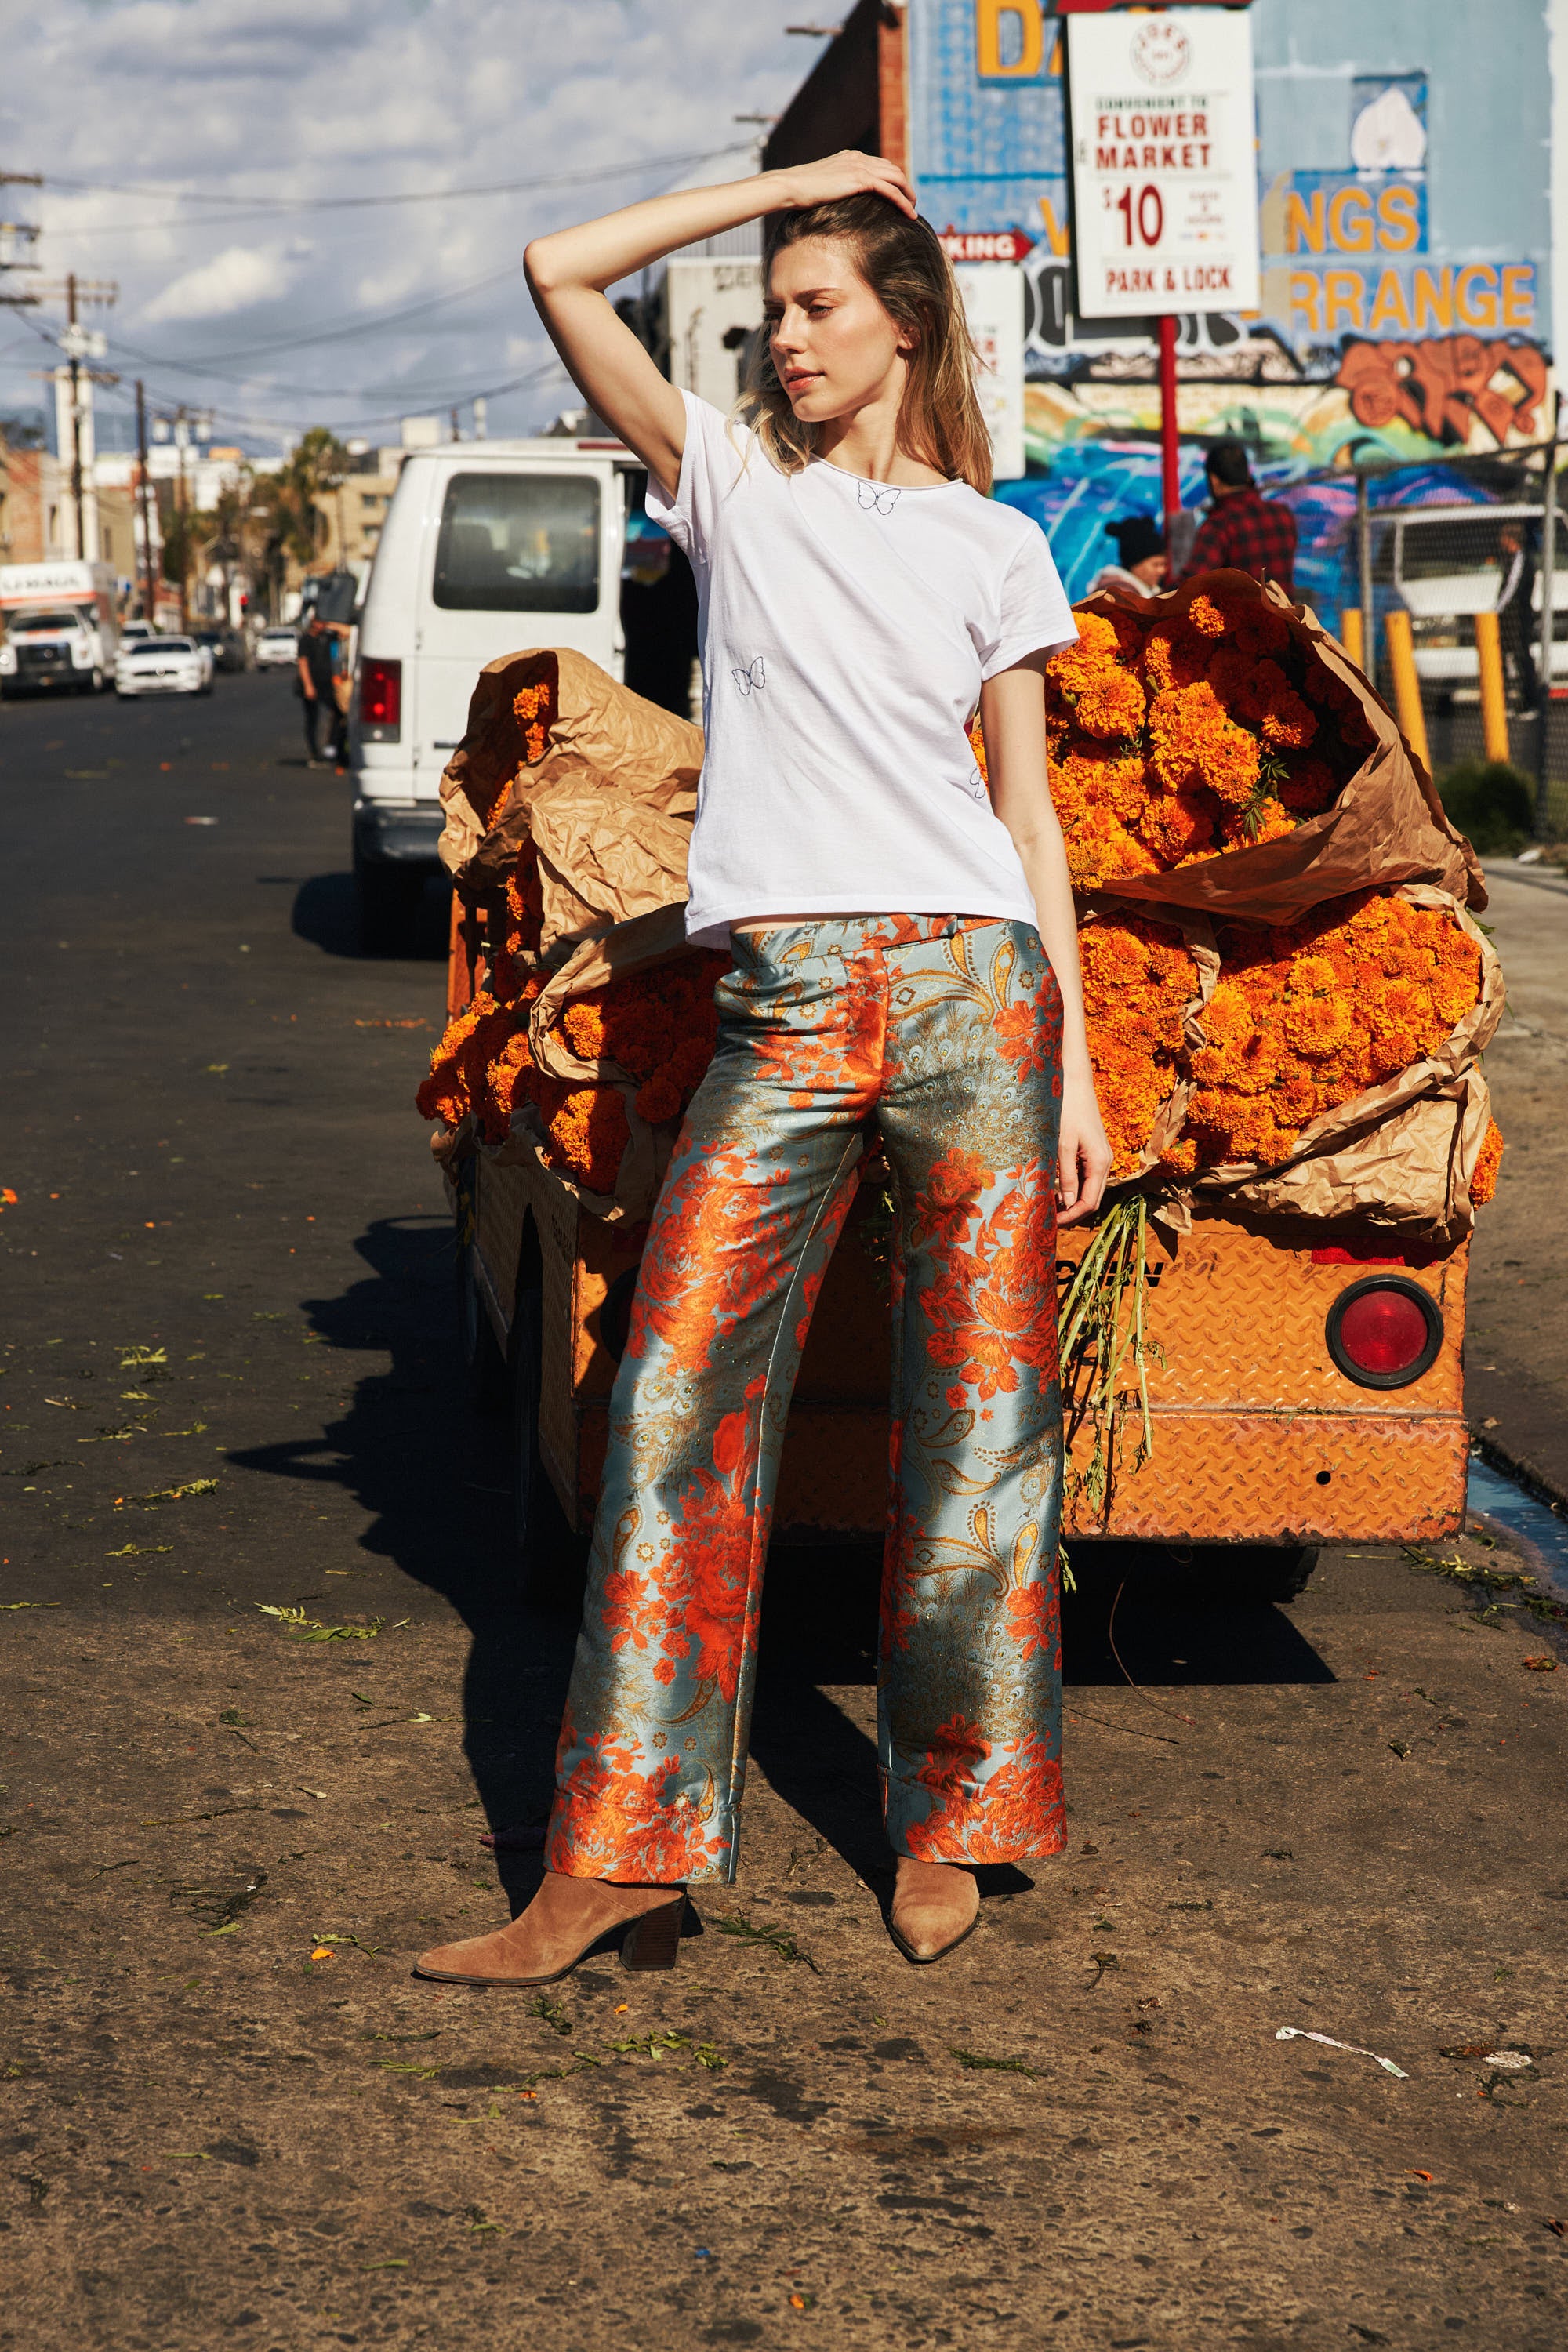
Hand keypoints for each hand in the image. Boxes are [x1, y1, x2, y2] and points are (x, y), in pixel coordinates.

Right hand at [772, 149, 918, 220]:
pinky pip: (891, 190)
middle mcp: (858, 158)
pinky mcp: (860, 180)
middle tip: (911, 205)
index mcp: (851, 157)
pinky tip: (910, 215)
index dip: (894, 180)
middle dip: (905, 186)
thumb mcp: (823, 187)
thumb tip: (838, 203)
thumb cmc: (800, 192)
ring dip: (909, 194)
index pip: (881, 165)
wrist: (791, 186)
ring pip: (897, 178)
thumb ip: (836, 188)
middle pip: (893, 169)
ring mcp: (860, 167)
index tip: (899, 196)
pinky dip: (903, 202)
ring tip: (913, 211)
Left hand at [1056, 1069, 1113, 1227]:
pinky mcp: (1093, 1151)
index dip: (1071, 1216)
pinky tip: (1056, 1187)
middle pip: (1092, 1199)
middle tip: (1048, 1219)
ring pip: (1089, 1189)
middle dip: (1072, 1212)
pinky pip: (1086, 1176)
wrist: (1075, 1083)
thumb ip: (1067, 1176)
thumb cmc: (1068, 1110)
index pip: (1090, 1202)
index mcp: (1100, 1163)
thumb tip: (1068, 1204)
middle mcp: (1104, 1162)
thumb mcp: (1063, 1145)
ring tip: (1049, 1205)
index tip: (1051, 1222)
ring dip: (1072, 1200)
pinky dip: (1073, 1187)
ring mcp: (1100, 1157)